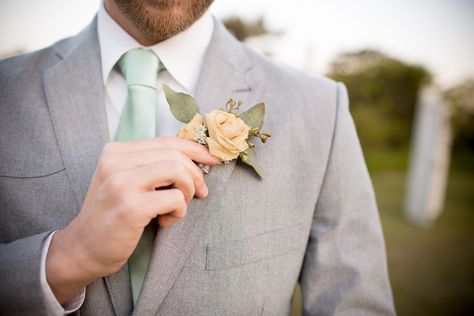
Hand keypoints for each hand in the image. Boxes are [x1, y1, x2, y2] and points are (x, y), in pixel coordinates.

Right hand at [45, 137, 219, 303]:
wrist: (84, 248)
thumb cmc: (113, 214)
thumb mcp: (126, 180)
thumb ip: (152, 165)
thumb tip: (198, 158)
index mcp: (116, 151)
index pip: (166, 141)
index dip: (195, 149)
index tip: (213, 160)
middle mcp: (115, 161)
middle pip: (176, 155)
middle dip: (196, 176)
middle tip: (198, 194)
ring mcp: (121, 183)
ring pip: (178, 172)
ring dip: (188, 192)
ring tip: (176, 208)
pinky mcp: (131, 207)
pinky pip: (175, 199)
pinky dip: (179, 212)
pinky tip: (164, 222)